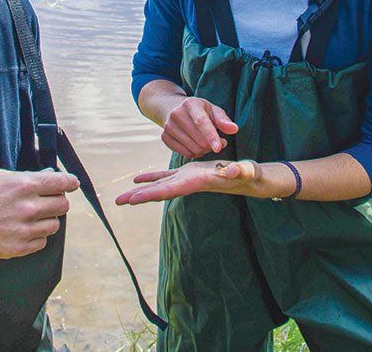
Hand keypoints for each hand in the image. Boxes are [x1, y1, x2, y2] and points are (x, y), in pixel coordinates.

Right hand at [0, 169, 78, 261]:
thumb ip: (25, 178)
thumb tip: (44, 178)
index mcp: (24, 185)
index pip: (61, 182)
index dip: (70, 182)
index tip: (72, 183)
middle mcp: (28, 207)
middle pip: (62, 205)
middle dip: (57, 201)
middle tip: (48, 201)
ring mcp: (24, 230)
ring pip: (54, 225)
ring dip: (47, 220)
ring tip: (30, 217)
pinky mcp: (19, 248)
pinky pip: (41, 242)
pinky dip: (36, 236)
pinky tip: (21, 230)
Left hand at [115, 160, 261, 205]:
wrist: (254, 180)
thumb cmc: (252, 176)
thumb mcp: (247, 171)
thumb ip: (240, 171)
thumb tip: (231, 170)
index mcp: (197, 183)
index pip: (170, 190)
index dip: (151, 193)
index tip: (133, 199)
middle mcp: (189, 184)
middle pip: (159, 191)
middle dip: (139, 196)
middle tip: (117, 202)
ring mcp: (188, 179)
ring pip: (160, 185)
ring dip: (141, 189)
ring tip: (122, 195)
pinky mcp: (189, 173)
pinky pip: (166, 175)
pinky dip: (152, 176)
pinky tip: (139, 178)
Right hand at [158, 96, 239, 157]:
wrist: (173, 109)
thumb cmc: (199, 111)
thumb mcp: (212, 110)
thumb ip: (223, 120)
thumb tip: (234, 129)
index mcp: (191, 104)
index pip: (202, 122)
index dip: (211, 136)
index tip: (219, 147)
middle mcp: (177, 114)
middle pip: (199, 140)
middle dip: (211, 145)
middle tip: (216, 142)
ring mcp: (168, 126)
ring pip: (193, 149)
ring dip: (204, 151)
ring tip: (206, 143)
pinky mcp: (165, 137)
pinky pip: (184, 153)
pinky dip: (194, 153)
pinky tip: (196, 146)